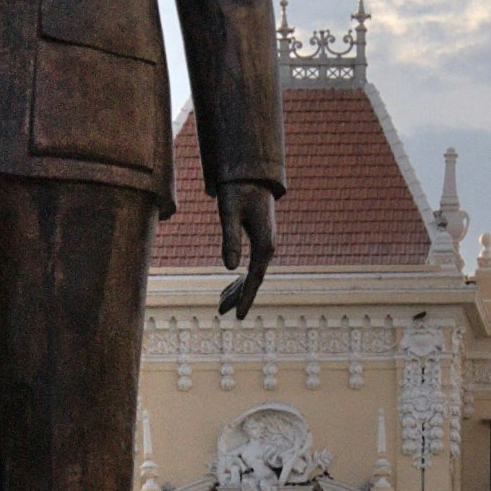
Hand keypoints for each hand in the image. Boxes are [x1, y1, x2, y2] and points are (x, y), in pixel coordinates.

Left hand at [215, 178, 281, 318]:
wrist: (251, 173)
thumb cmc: (239, 190)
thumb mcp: (229, 213)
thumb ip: (230, 239)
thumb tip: (229, 268)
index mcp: (265, 244)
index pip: (255, 278)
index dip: (246, 298)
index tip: (239, 317)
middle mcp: (268, 246)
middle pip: (253, 279)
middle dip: (238, 296)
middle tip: (221, 312)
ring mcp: (266, 243)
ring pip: (252, 273)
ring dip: (237, 289)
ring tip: (221, 304)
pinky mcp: (260, 238)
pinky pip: (250, 264)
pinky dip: (239, 277)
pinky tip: (230, 284)